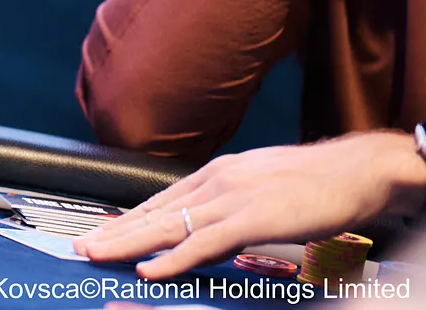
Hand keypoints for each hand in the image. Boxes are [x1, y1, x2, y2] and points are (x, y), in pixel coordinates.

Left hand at [74, 131, 422, 278]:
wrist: (354, 167)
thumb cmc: (314, 180)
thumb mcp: (257, 184)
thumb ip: (229, 201)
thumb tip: (207, 221)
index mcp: (215, 174)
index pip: (159, 201)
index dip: (126, 218)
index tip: (100, 231)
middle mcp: (214, 182)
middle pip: (153, 212)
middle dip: (114, 231)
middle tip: (82, 246)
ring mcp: (230, 199)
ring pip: (167, 226)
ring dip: (129, 243)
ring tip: (98, 255)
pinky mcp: (251, 218)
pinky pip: (203, 242)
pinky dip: (173, 258)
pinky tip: (150, 269)